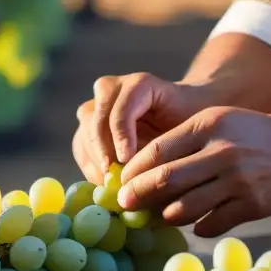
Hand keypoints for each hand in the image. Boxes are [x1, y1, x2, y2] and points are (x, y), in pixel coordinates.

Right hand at [72, 72, 211, 183]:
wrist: (183, 113)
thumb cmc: (190, 122)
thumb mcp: (188, 130)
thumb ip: (169, 147)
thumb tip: (146, 178)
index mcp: (140, 84)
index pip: (121, 107)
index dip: (120, 134)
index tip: (125, 160)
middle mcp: (113, 88)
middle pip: (96, 120)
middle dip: (104, 152)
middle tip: (115, 179)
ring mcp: (98, 104)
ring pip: (84, 133)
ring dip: (96, 162)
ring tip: (112, 185)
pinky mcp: (89, 123)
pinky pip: (81, 146)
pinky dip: (90, 166)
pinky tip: (105, 183)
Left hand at [116, 107, 270, 237]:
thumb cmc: (247, 134)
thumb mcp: (215, 121)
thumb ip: (181, 140)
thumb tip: (137, 172)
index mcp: (208, 126)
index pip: (158, 151)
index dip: (134, 171)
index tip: (121, 182)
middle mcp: (222, 151)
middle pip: (166, 180)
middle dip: (139, 196)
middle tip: (125, 205)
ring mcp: (238, 180)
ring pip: (185, 208)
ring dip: (166, 215)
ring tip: (160, 215)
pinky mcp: (253, 205)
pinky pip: (210, 224)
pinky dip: (196, 226)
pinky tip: (195, 222)